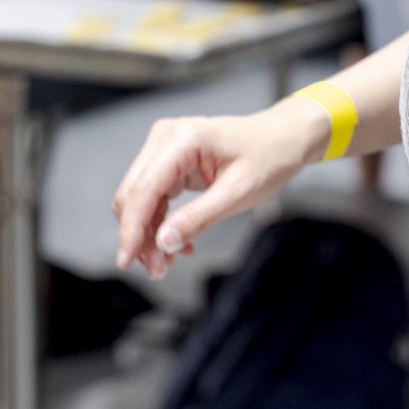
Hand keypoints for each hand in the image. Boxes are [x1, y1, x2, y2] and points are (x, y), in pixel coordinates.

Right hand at [112, 97, 327, 277]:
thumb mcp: (238, 193)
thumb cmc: (268, 156)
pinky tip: (177, 243)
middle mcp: (166, 139)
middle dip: (140, 236)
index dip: (131, 229)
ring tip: (167, 262)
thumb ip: (198, 218)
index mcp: (182, 139)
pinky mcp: (170, 163)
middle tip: (157, 268)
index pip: (143, 190)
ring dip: (149, 233)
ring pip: (140, 200)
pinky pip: (154, 198)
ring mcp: (165, 150)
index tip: (127, 259)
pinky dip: (161, 224)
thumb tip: (164, 241)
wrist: (281, 140)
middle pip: (134, 195)